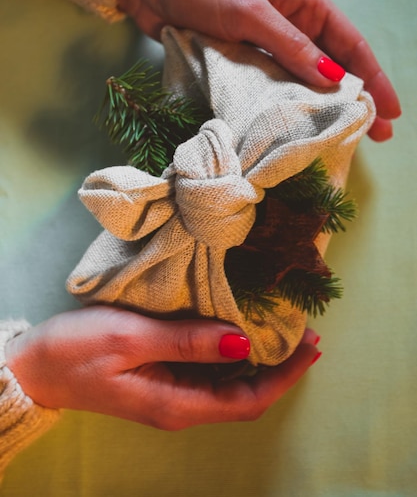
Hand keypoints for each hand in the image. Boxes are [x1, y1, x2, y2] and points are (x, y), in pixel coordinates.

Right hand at [5, 306, 319, 428]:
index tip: (311, 346)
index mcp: (177, 403)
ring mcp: (170, 394)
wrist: (34, 367)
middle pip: (245, 394)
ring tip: (283, 329)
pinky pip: (210, 372)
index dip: (285, 375)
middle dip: (280, 367)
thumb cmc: (75, 350)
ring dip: (259, 360)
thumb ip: (187, 341)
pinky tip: (239, 331)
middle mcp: (180, 407)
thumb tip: (243, 344)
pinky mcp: (161, 379)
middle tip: (307, 333)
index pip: (248, 399)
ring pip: (230, 384)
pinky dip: (233, 354)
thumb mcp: (130, 338)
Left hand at [118, 0, 400, 141]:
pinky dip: (290, 106)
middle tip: (376, 134)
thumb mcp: (252, 13)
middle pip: (334, 67)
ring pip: (306, 81)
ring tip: (342, 137)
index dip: (374, 78)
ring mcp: (269, 46)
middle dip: (355, 99)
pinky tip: (299, 126)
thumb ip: (291, 47)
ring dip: (323, 107)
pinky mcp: (246, 61)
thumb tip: (332, 81)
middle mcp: (293, 25)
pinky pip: (276, 87)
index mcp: (305, 4)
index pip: (350, 45)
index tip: (390, 111)